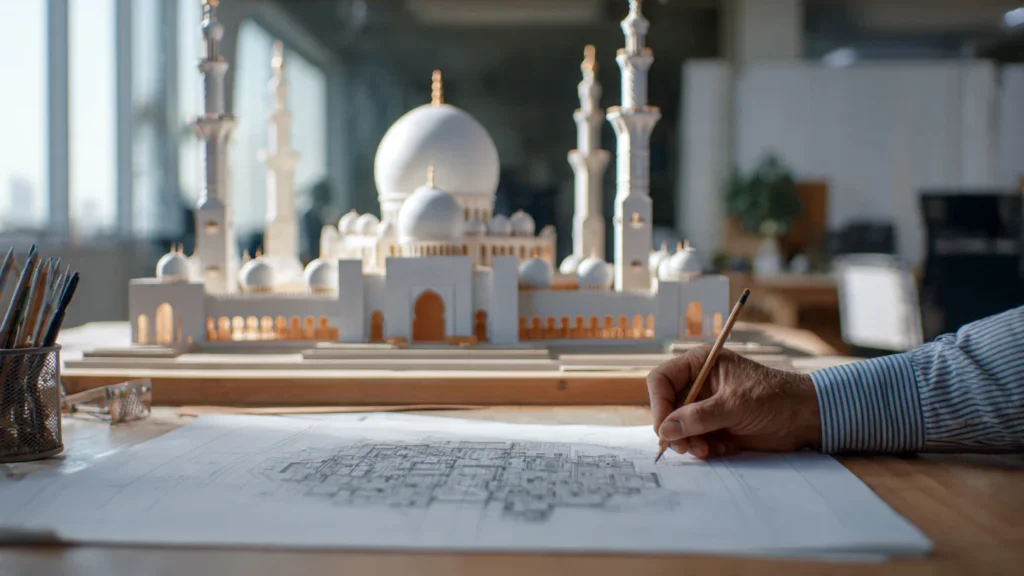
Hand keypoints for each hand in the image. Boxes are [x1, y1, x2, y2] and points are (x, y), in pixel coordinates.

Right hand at [646, 346, 821, 458]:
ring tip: (707, 451)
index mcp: (700, 364)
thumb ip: (699, 417)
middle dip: (675, 429)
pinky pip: (695, 440)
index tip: (665, 428)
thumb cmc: (774, 398)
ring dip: (689, 443)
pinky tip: (723, 450)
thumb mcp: (734, 405)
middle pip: (667, 407)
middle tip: (685, 447)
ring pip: (678, 427)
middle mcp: (698, 384)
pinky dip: (703, 448)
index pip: (661, 380)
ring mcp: (705, 406)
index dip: (659, 403)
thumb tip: (666, 429)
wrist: (805, 417)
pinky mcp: (714, 426)